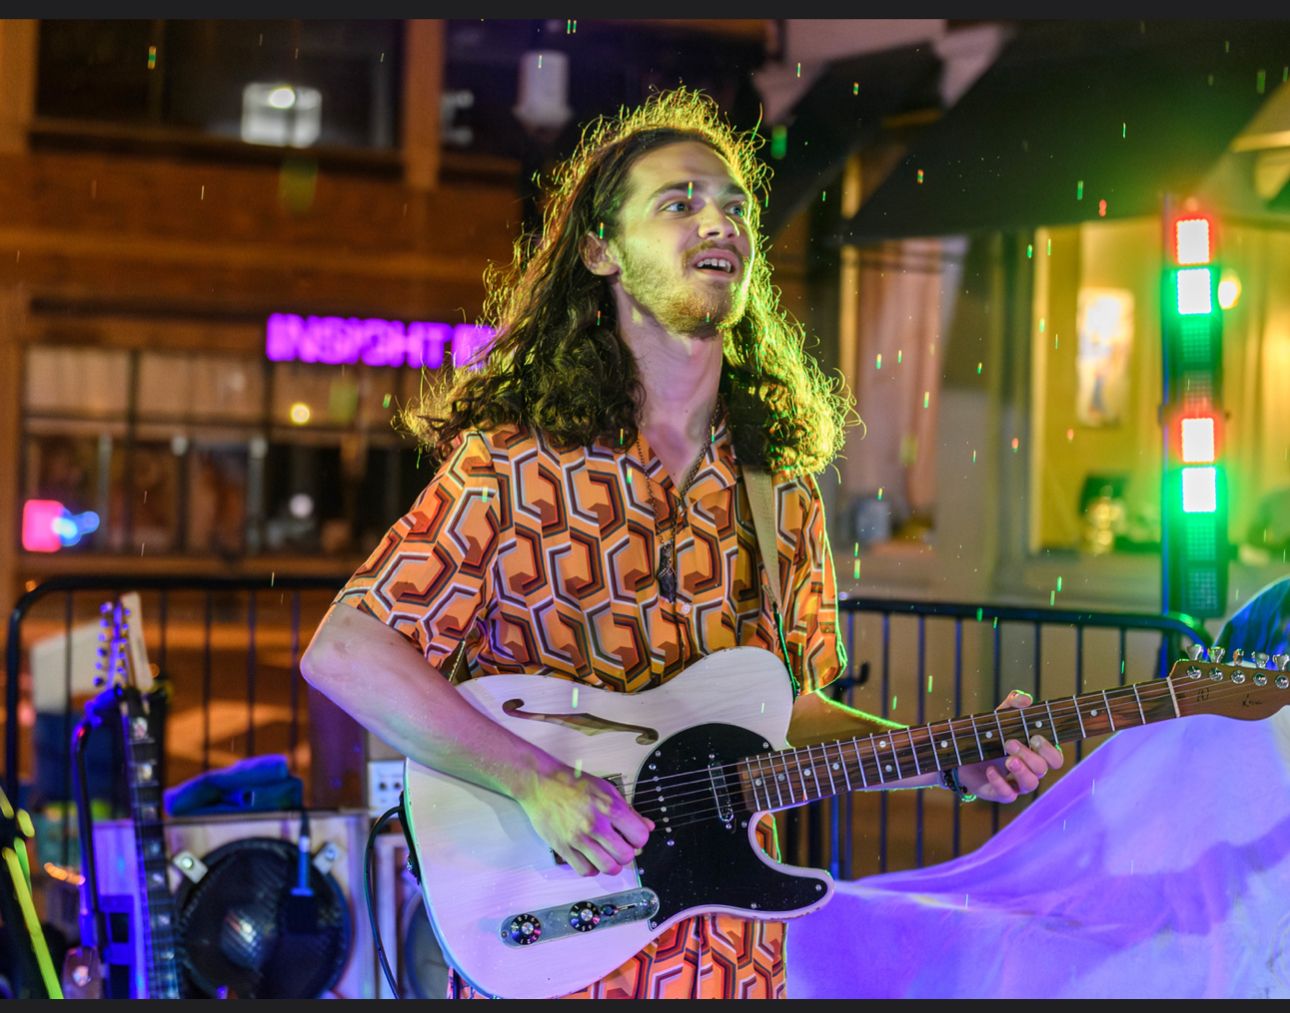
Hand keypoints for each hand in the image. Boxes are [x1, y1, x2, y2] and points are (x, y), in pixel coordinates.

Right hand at [515, 764, 654, 876]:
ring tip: (608, 856)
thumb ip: (629, 810)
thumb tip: (647, 826)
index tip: (634, 837)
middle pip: (625, 856)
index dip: (640, 839)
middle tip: (621, 847)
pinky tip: (591, 858)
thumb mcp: (607, 789)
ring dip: (612, 865)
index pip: (639, 836)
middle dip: (627, 854)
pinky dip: (592, 868)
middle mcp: (595, 825)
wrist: (541, 784)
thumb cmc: (572, 784)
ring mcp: (579, 839)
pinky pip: (585, 870)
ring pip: (607, 867)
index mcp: (609, 807)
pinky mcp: (564, 848)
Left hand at [955, 690, 1063, 802]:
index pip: (1055, 758)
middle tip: (1009, 743)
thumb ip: (1012, 705)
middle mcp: (1029, 770)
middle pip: (1043, 769)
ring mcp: (1015, 783)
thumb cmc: (989, 736)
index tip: (1034, 737)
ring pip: (1031, 784)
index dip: (1049, 750)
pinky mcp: (999, 792)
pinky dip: (1000, 782)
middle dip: (1029, 756)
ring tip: (1008, 759)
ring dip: (1021, 770)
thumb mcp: (999, 717)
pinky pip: (1008, 795)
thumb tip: (1026, 699)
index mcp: (1035, 754)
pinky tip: (990, 770)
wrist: (962, 754)